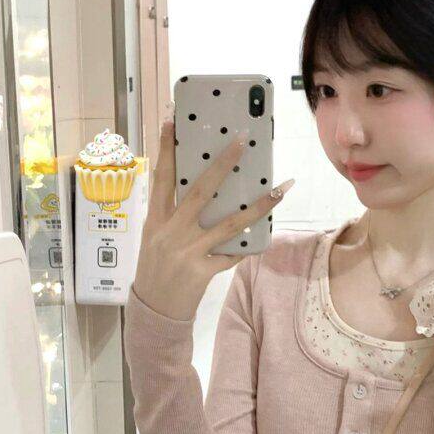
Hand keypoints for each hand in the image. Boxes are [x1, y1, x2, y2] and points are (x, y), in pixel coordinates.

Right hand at [131, 110, 294, 319]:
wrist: (153, 312)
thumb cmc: (155, 270)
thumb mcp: (155, 238)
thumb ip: (173, 216)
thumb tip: (203, 190)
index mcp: (155, 220)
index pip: (161, 177)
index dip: (166, 148)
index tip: (173, 120)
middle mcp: (170, 232)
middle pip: (200, 191)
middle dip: (223, 164)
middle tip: (242, 140)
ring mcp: (187, 252)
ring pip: (229, 222)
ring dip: (259, 205)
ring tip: (281, 188)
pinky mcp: (201, 272)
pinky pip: (232, 253)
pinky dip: (248, 244)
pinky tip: (265, 233)